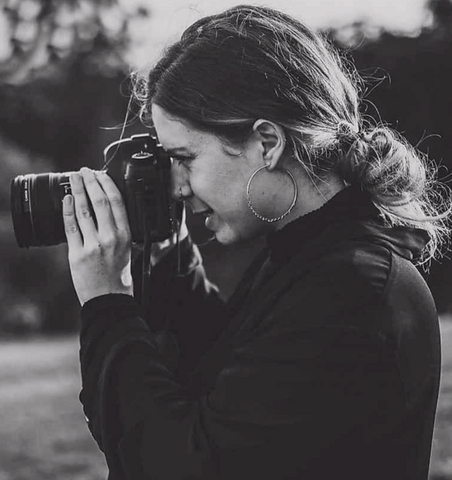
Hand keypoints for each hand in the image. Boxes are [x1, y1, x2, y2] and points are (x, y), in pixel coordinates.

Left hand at [62, 167, 132, 305]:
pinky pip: (70, 227)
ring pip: (84, 211)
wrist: (109, 298)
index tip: (100, 173)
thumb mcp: (127, 249)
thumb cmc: (119, 275)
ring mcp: (94, 246)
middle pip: (100, 202)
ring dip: (77, 191)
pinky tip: (66, 200)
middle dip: (90, 182)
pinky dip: (67, 211)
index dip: (107, 184)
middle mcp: (111, 238)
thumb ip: (119, 229)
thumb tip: (107, 207)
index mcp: (126, 235)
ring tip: (73, 180)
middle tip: (83, 171)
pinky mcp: (78, 254)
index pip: (117, 203)